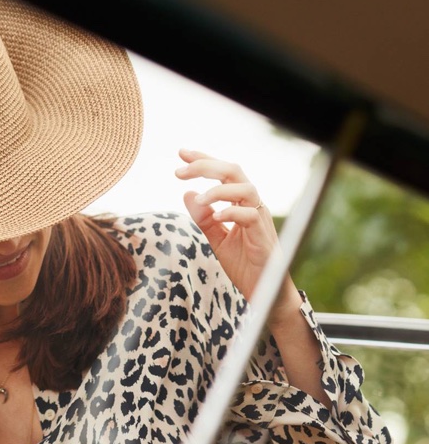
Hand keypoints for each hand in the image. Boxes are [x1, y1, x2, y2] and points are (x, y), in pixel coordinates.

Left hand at [176, 148, 300, 324]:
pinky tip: (215, 217)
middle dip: (205, 166)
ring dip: (218, 190)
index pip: (222, 172)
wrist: (263, 290)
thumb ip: (203, 218)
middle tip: (179, 171)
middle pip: (233, 171)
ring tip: (199, 199)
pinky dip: (231, 212)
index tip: (180, 153)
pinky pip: (250, 215)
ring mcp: (259, 218)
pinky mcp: (263, 235)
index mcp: (240, 202)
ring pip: (244, 188)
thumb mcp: (216, 239)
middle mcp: (252, 204)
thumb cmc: (244, 264)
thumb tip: (187, 193)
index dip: (203, 160)